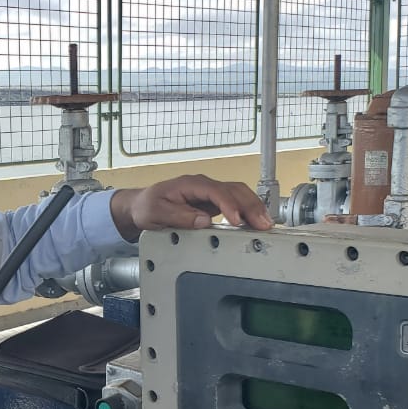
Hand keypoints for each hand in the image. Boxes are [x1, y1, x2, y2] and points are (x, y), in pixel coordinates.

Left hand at [110, 174, 273, 241]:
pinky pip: (236, 203)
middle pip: (234, 190)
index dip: (229, 205)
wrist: (142, 205)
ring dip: (254, 208)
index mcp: (191, 184)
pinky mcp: (213, 203)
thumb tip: (204, 220)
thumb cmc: (148, 206)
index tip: (237, 219)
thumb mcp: (158, 212)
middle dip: (250, 206)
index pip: (216, 191)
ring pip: (239, 194)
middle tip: (263, 224)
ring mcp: (210, 193)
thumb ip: (180, 216)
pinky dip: (248, 211)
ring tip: (265, 224)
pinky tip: (256, 223)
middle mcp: (204, 186)